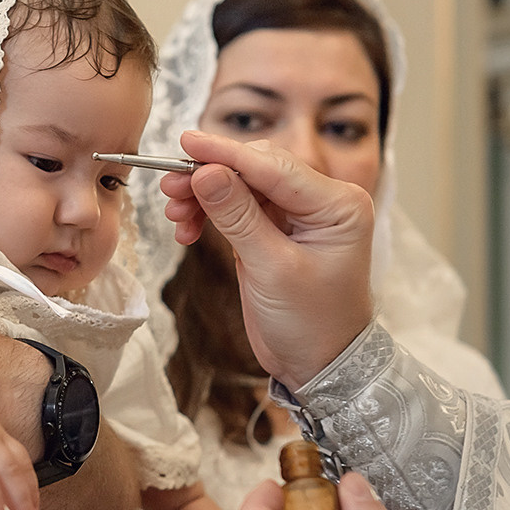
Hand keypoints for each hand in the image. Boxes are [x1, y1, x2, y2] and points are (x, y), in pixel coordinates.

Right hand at [158, 131, 374, 387]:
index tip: (186, 143)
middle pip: (257, 168)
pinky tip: (188, 227)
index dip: (226, 153)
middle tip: (170, 186)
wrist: (319, 366)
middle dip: (211, 175)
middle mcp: (323, 201)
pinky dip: (211, 212)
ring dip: (205, 194)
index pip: (274, 165)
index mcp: (339, 204)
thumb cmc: (310, 324)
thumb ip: (237, 216)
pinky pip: (239, 207)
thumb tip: (206, 172)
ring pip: (243, 185)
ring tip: (175, 212)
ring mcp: (299, 215)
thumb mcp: (271, 269)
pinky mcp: (277, 230)